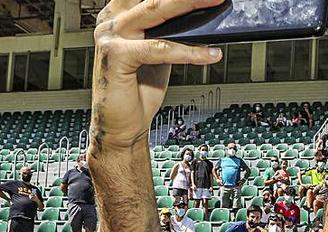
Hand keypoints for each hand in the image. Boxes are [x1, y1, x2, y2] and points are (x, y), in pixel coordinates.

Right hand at [91, 0, 224, 148]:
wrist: (122, 124)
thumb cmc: (138, 89)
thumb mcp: (158, 50)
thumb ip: (170, 29)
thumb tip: (202, 13)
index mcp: (119, 13)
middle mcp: (111, 19)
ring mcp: (111, 35)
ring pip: (156, 10)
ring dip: (190, 5)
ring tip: (216, 4)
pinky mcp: (117, 56)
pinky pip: (160, 48)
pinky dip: (188, 51)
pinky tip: (208, 54)